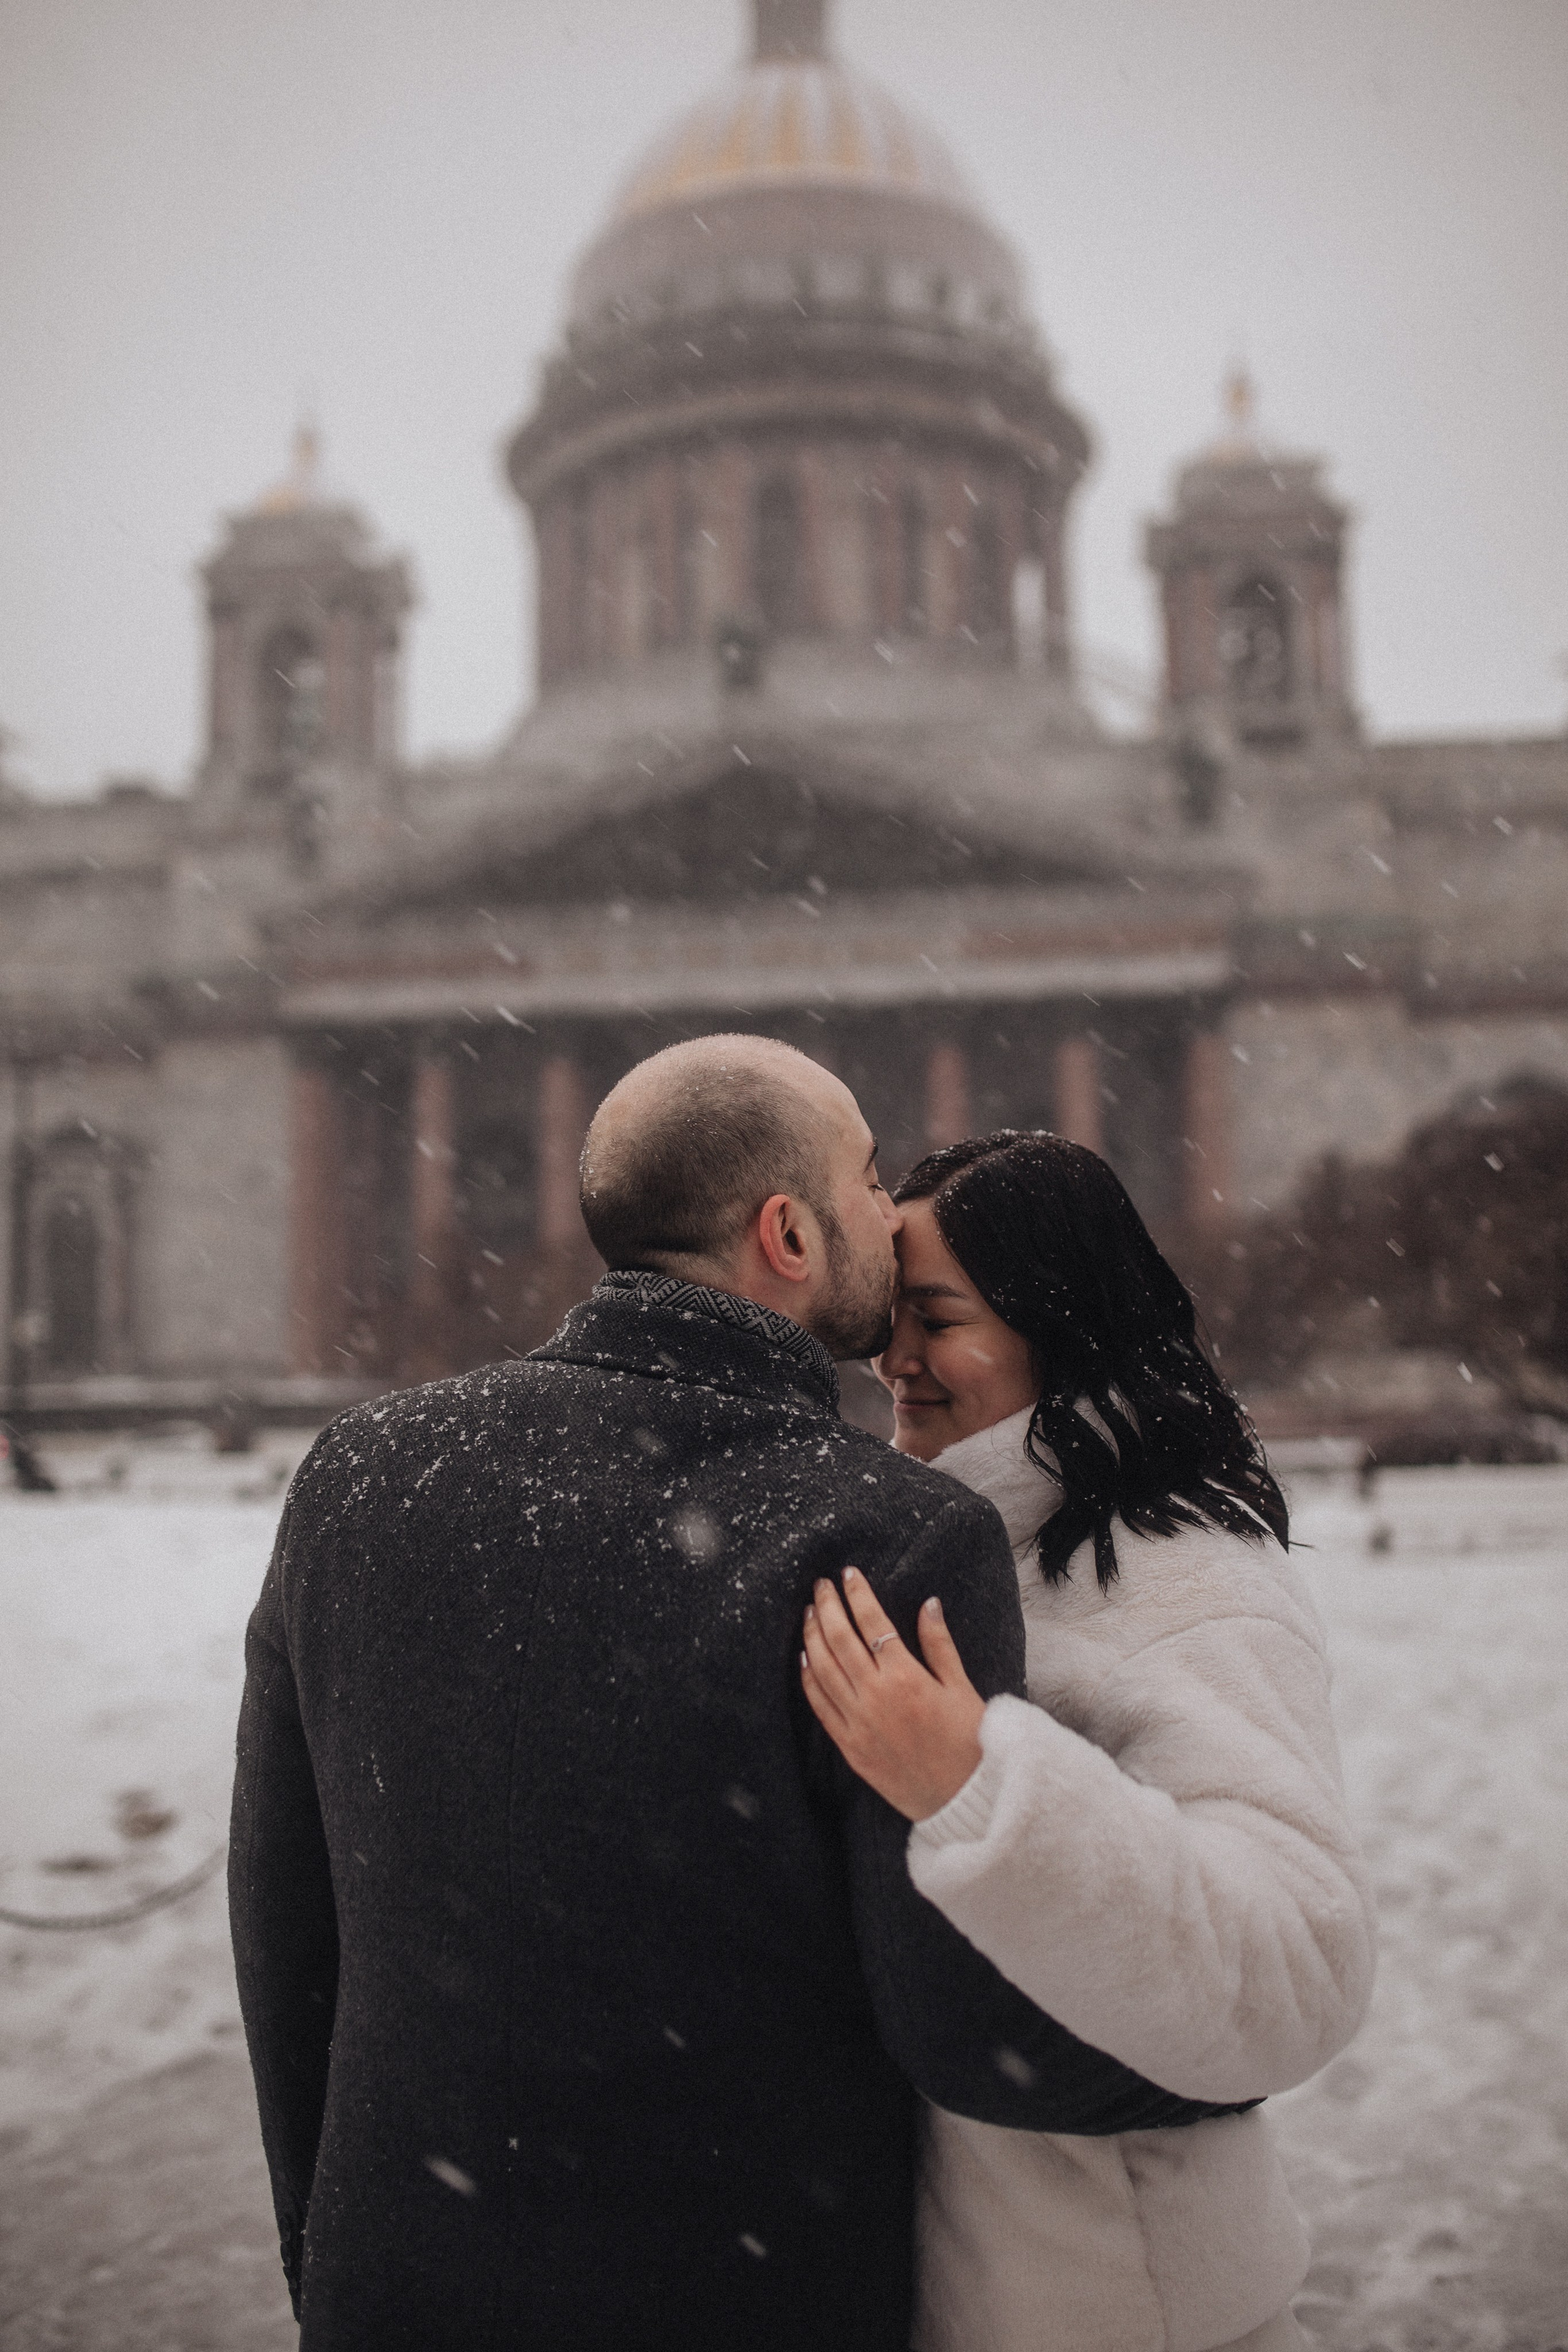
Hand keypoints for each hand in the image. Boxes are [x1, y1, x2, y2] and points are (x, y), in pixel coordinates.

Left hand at [800, 1567, 986, 1822]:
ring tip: (809, 1612)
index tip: (848, 1573)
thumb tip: (929, 1603)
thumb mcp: (961, 1687)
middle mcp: (875, 1696)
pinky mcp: (849, 1746)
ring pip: (823, 1670)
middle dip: (828, 1607)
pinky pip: (820, 1706)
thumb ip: (939, 1644)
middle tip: (821, 1585)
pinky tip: (804, 1659)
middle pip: (840, 1640)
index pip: (873, 1623)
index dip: (858, 1594)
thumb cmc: (969, 1742)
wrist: (963, 1799)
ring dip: (813, 1636)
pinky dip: (809, 1679)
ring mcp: (858, 1722)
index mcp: (906, 1677)